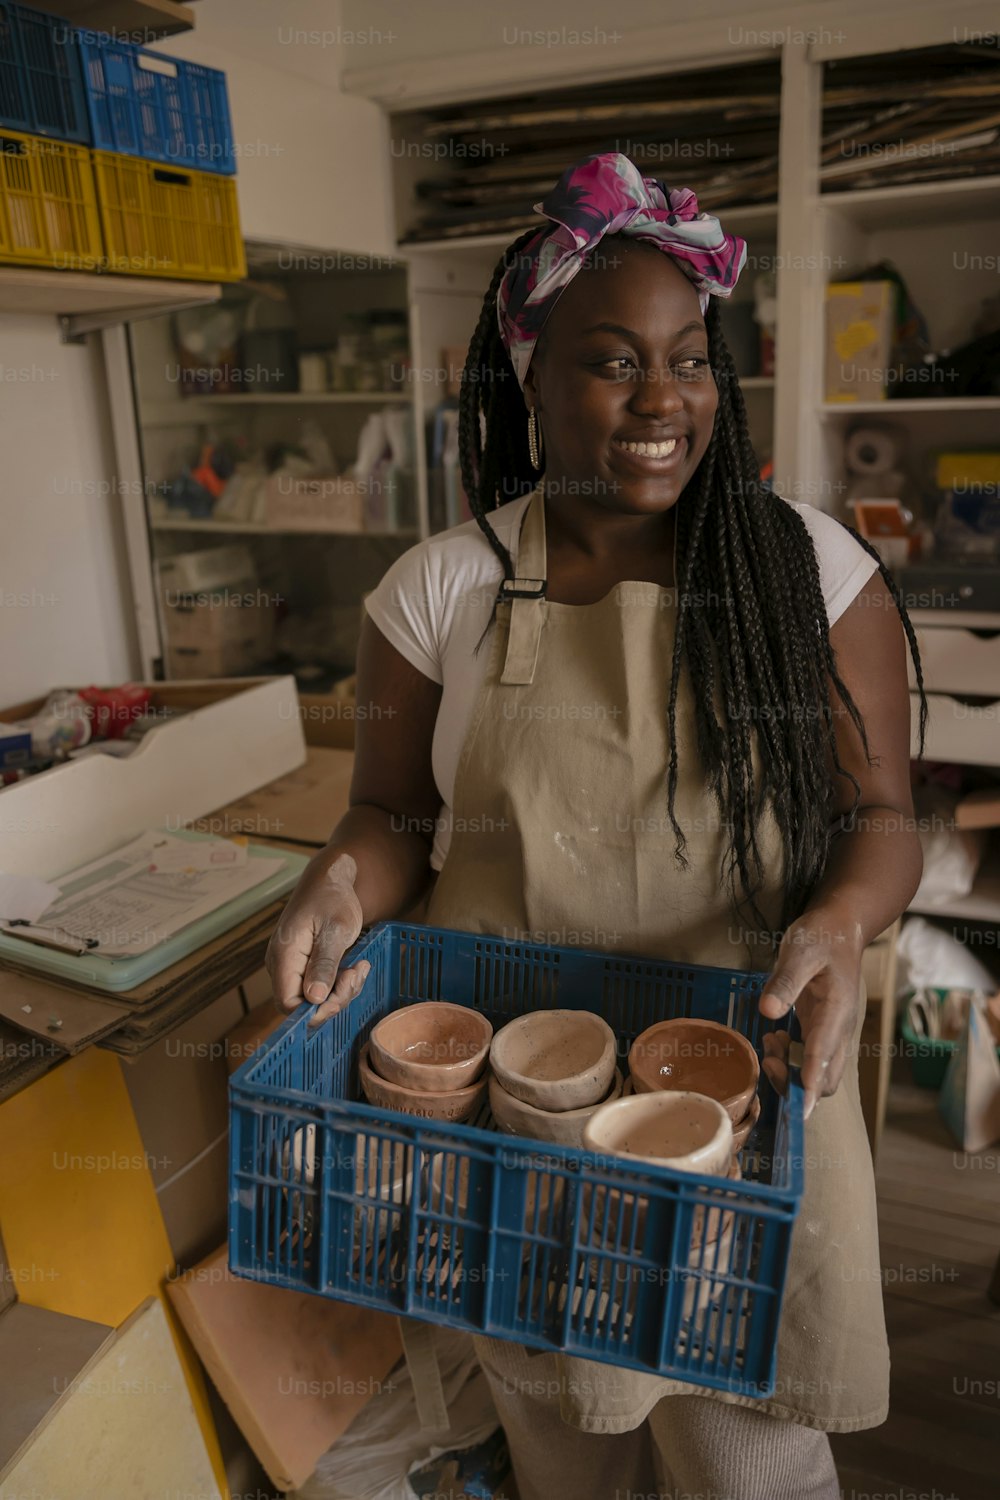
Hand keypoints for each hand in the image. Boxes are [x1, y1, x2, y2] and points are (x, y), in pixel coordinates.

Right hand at [265, 851, 369, 1026]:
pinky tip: (356, 966)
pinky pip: (320, 986)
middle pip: (302, 1004)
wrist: (330, 880)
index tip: (342, 999)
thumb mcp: (335, 930)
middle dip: (334, 999)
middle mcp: (282, 965)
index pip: (288, 1002)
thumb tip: (314, 998)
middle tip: (357, 975)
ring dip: (342, 990)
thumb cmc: (332, 899)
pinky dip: (340, 983)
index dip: (314, 1011)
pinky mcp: (304, 966)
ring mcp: (292, 966)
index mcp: (284, 956)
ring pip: (314, 998)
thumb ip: (324, 964)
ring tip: (360, 967)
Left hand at [757, 909, 863, 1119]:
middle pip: (827, 1079)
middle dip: (796, 1083)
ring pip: (821, 1073)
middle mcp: (840, 1029)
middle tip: (769, 1056)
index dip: (811, 1087)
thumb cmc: (821, 936)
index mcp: (837, 1012)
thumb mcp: (800, 950)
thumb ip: (785, 981)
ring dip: (794, 1071)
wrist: (841, 927)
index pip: (824, 1057)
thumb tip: (768, 1012)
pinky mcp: (825, 1029)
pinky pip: (813, 1059)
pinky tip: (776, 1037)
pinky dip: (794, 1060)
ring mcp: (834, 1032)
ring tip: (770, 1042)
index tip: (799, 1112)